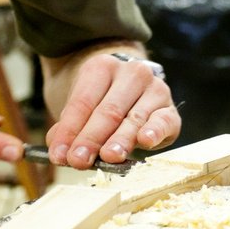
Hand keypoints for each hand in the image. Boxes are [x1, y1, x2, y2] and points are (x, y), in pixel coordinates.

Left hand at [45, 51, 179, 169]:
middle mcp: (132, 74)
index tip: (58, 154)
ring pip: (134, 118)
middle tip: (78, 160)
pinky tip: (145, 140)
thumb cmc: (103, 104)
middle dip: (92, 138)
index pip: (83, 102)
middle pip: (108, 110)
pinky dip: (154, 131)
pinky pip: (163, 121)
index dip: (69, 130)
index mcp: (103, 67)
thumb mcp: (82, 109)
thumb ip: (68, 129)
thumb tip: (60, 151)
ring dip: (120, 140)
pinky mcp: (170, 111)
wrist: (135, 95)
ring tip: (108, 157)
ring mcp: (155, 90)